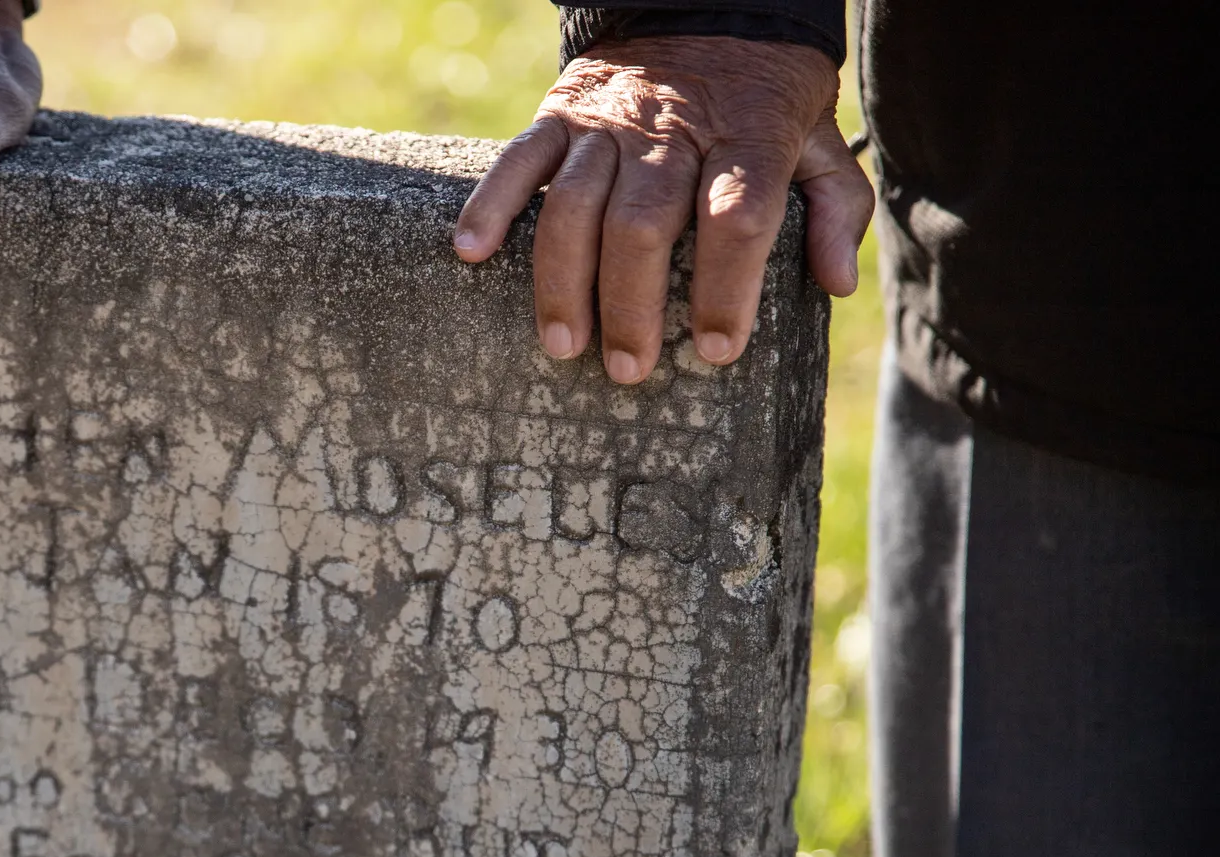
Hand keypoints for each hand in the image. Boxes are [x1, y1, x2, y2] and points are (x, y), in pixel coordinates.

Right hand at [452, 36, 872, 383]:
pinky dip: (490, 204)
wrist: (703, 9)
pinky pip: (518, 160)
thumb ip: (834, 207)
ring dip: (563, 281)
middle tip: (628, 370)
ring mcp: (609, 124)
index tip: (715, 350)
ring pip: (575, 205)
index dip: (725, 289)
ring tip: (563, 345)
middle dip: (631, 305)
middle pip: (644, 223)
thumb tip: (835, 283)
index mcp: (749, 135)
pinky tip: (472, 252)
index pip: (737, 217)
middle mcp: (672, 130)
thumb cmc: (762, 99)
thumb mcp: (817, 139)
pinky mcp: (560, 114)